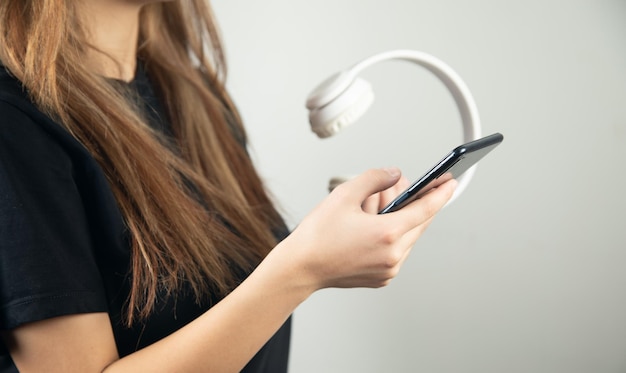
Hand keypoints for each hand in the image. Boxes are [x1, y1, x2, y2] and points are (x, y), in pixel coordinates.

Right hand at [281, 167, 456, 291]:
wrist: (301, 268)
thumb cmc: (318, 234)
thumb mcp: (344, 195)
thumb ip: (375, 178)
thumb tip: (394, 174)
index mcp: (387, 234)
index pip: (425, 209)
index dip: (440, 193)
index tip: (450, 181)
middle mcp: (393, 255)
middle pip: (417, 223)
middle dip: (413, 202)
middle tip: (402, 185)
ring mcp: (389, 270)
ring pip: (407, 237)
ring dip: (399, 219)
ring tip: (378, 203)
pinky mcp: (382, 278)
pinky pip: (396, 251)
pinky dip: (391, 235)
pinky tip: (373, 223)